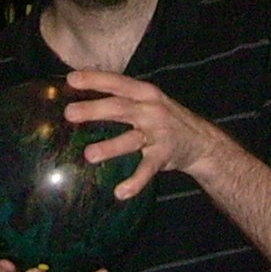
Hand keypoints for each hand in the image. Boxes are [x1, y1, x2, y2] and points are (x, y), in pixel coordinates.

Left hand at [62, 69, 224, 200]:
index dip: (95, 79)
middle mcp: (151, 110)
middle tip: (69, 113)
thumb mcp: (147, 100)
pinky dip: (135, 182)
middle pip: (120, 108)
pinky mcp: (164, 155)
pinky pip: (147, 170)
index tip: (71, 79)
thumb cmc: (163, 118)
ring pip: (131, 140)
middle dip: (94, 110)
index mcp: (144, 93)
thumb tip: (82, 93)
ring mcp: (158, 133)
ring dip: (110, 147)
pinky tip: (120, 192)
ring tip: (89, 155)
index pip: (117, 82)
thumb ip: (121, 97)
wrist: (202, 140)